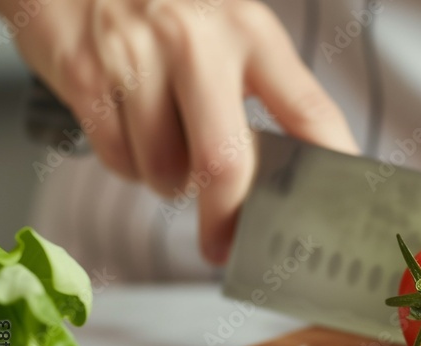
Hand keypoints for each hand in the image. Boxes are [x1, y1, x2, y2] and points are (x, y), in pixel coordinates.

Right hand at [1, 0, 356, 262]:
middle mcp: (196, 40)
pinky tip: (131, 128)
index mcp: (249, 31)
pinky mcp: (86, 75)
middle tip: (226, 246)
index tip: (335, 211)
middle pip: (224, 162)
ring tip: (168, 144)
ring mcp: (136, 56)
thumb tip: (287, 177)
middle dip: (226, 219)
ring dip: (170, 181)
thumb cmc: (164, 10)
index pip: (308, 110)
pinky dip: (129, 164)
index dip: (331, 166)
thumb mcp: (226, 31)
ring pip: (165, 170)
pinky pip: (119, 160)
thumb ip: (260, 91)